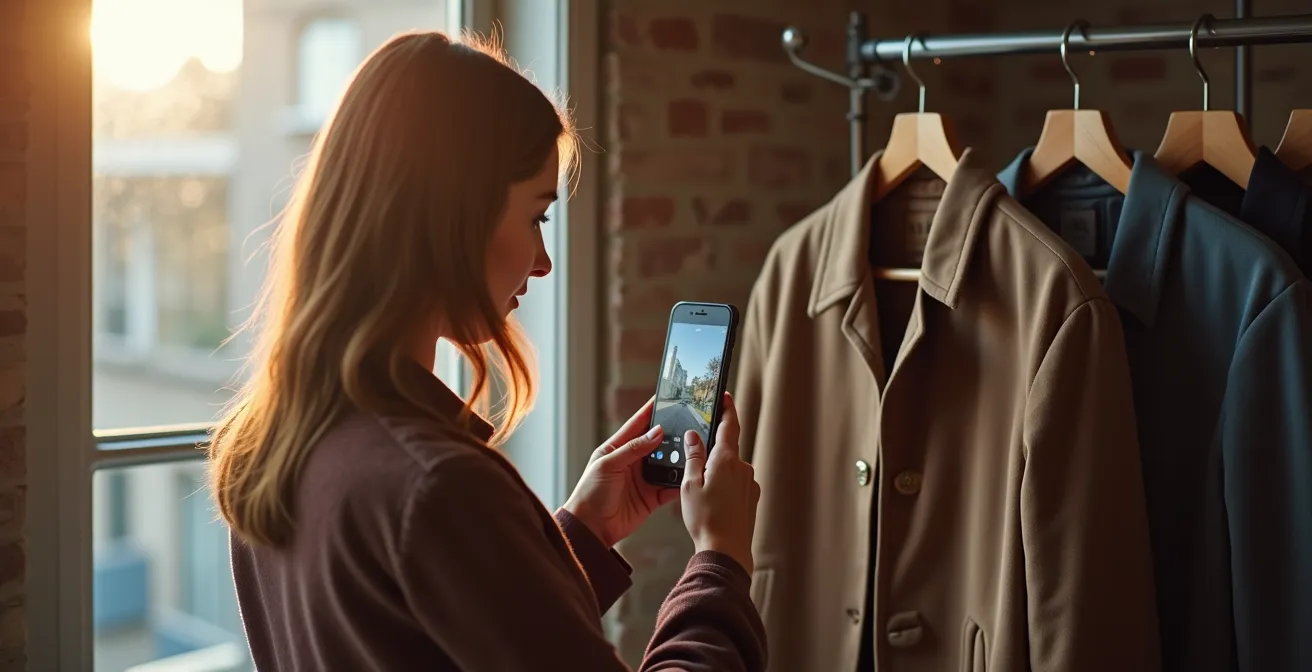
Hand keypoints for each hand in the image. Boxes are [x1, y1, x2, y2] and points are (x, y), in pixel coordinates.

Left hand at [563, 397, 679, 547]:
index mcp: (618, 448)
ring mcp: (643, 479)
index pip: (638, 424)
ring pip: (667, 464)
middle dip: (672, 434)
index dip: (651, 410)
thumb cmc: (590, 493)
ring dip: (678, 459)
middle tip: (690, 423)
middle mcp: (633, 462)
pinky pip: (670, 488)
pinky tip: (689, 477)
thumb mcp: (609, 465)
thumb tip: (657, 432)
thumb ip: (633, 449)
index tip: (665, 398)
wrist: (591, 527)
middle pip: (657, 443)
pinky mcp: (651, 497)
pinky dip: (679, 483)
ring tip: (694, 449)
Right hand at [680, 392, 759, 574]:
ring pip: (729, 469)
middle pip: (726, 449)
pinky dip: (723, 487)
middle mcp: (742, 467)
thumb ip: (693, 456)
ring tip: (700, 494)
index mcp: (726, 459)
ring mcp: (749, 483)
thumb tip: (694, 435)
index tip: (725, 396)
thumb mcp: (689, 484)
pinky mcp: (751, 497)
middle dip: (710, 453)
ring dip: (716, 473)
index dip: (727, 408)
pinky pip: (735, 484)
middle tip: (694, 464)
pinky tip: (712, 504)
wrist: (726, 551)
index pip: (729, 425)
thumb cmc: (705, 518)